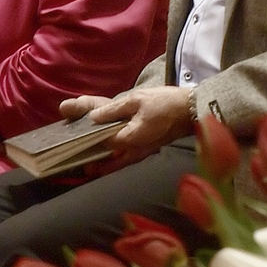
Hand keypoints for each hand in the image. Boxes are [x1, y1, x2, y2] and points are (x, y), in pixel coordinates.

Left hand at [61, 87, 193, 164]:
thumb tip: (93, 118)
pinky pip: (128, 159)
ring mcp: (143, 152)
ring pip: (119, 163)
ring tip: (90, 166)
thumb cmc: (165, 103)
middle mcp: (136, 150)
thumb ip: (114, 110)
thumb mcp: (136, 100)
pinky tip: (109, 157)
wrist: (191, 110)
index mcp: (131, 138)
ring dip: (106, 164)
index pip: (103, 144)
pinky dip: (117, 161)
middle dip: (96, 162)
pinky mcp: (148, 149)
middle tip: (81, 163)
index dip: (88, 143)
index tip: (74, 142)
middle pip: (110, 161)